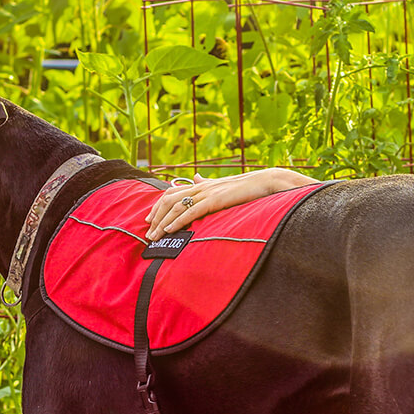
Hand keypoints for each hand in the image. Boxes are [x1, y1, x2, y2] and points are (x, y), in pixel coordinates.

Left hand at [145, 168, 318, 239]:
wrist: (266, 181)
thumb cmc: (248, 186)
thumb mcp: (222, 185)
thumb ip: (206, 183)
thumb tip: (195, 178)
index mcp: (202, 184)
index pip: (172, 194)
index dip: (158, 206)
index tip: (149, 219)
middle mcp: (201, 186)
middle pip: (169, 200)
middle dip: (155, 216)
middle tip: (147, 231)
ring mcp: (207, 192)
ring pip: (176, 206)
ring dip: (162, 222)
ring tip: (153, 235)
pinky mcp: (215, 200)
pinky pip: (191, 210)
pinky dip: (178, 220)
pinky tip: (169, 230)